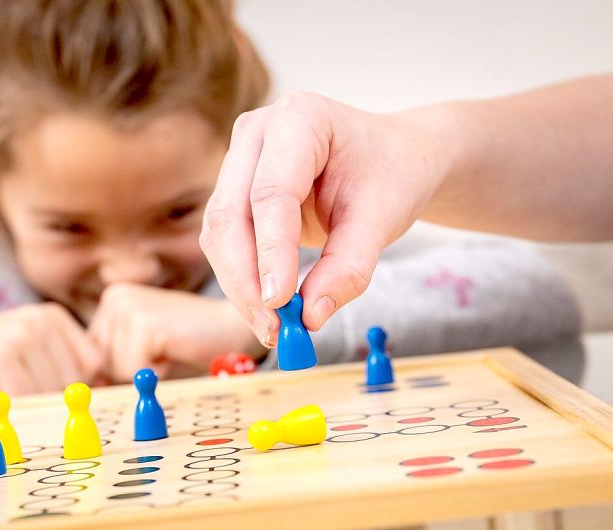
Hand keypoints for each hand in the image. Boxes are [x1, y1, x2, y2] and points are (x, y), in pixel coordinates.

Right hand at [0, 303, 104, 400]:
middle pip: (75, 382)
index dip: (74, 389)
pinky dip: (12, 410)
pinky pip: (28, 399)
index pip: (94, 366)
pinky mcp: (1, 356)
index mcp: (55, 317)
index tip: (45, 392)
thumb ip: (68, 370)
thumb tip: (108, 391)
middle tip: (16, 393)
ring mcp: (22, 335)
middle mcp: (42, 319)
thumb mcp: (31, 359)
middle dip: (51, 400)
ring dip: (30, 406)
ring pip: (53, 393)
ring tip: (3, 391)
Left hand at [88, 283, 266, 382]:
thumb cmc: (191, 345)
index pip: (91, 356)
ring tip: (171, 350)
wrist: (234, 331)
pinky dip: (158, 374)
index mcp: (112, 301)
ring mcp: (129, 307)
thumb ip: (113, 363)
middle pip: (100, 364)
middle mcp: (115, 298)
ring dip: (147, 372)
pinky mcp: (145, 324)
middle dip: (132, 371)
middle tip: (164, 352)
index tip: (151, 356)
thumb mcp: (142, 351)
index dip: (120, 369)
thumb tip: (89, 384)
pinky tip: (176, 352)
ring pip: (116, 370)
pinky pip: (135, 372)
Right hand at [199, 91, 451, 342]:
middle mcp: (257, 132)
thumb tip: (311, 316)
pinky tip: (267, 310)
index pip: (272, 193)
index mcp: (300, 119)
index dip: (271, 251)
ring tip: (274, 328)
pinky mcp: (234, 190)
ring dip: (240, 285)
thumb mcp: (383, 218)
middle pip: (230, 214)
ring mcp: (239, 159)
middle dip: (246, 278)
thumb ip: (348, 266)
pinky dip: (243, 279)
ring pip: (219, 233)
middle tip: (273, 329)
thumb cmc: (391, 174)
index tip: (279, 303)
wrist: (393, 157)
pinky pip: (226, 241)